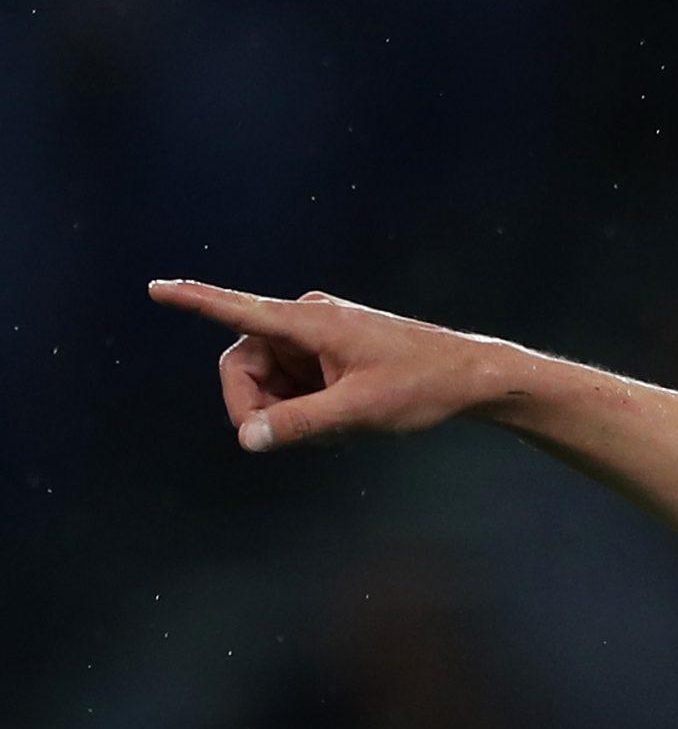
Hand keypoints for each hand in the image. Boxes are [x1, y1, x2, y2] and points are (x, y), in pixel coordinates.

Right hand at [146, 280, 509, 451]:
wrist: (469, 378)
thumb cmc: (420, 387)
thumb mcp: (359, 413)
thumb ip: (301, 425)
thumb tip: (248, 439)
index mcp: (310, 323)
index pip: (240, 310)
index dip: (196, 301)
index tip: (156, 288)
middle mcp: (307, 320)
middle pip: (245, 364)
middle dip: (257, 405)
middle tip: (287, 440)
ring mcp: (316, 336)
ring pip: (268, 379)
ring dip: (287, 411)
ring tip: (334, 430)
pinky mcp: (327, 353)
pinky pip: (293, 383)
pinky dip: (305, 407)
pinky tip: (340, 422)